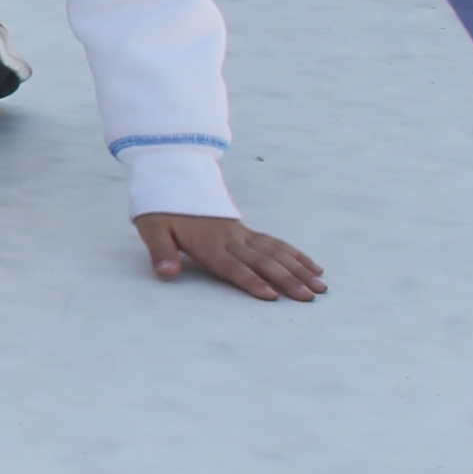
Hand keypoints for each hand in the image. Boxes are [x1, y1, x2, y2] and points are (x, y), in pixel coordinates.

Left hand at [135, 212, 325, 299]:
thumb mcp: (151, 228)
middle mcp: (230, 239)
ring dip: (299, 269)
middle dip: (288, 280)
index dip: (250, 281)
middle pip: (262, 262)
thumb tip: (167, 273)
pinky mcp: (245, 231)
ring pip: (275, 253)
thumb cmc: (161, 207)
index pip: (232, 266)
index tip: (271, 296)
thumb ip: (160, 252)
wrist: (174, 177)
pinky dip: (295, 255)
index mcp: (207, 243)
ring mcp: (241, 234)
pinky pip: (274, 243)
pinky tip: (313, 266)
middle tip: (309, 296)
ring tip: (320, 286)